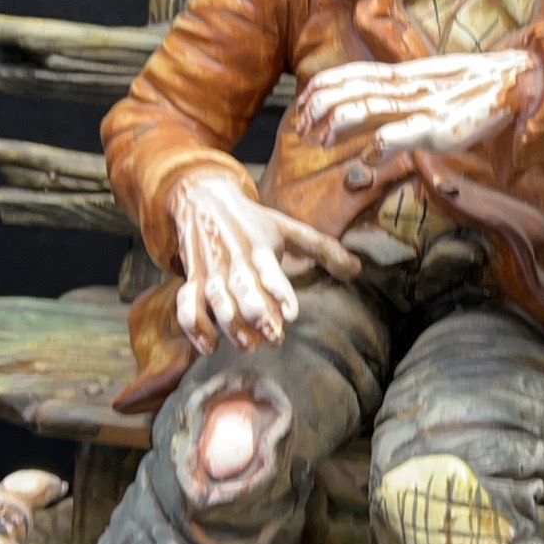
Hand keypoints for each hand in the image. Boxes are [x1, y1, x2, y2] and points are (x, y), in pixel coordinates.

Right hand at [171, 170, 358, 353]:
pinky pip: (186, 304)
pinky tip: (208, 346)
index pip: (269, 269)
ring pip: (215, 299)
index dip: (278, 291)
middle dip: (255, 313)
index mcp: (260, 246)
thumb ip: (323, 249)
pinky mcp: (192, 279)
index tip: (290, 313)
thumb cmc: (253, 220)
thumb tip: (357, 269)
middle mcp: (234, 259)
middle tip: (273, 336)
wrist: (202, 197)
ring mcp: (211, 270)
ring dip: (228, 323)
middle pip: (241, 287)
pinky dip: (192, 326)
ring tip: (246, 345)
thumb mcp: (288, 227)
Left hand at [295, 50, 535, 156]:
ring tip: (318, 140)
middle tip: (302, 130)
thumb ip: (402, 105)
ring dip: (336, 124)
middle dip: (318, 109)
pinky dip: (379, 146)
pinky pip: (402, 133)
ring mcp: (421, 106)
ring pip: (367, 108)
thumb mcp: (430, 94)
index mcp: (404, 76)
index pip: (351, 75)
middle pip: (349, 90)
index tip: (302, 107)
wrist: (517, 83)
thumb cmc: (474, 92)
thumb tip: (373, 136)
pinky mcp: (439, 127)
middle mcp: (407, 87)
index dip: (321, 88)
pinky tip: (368, 158)